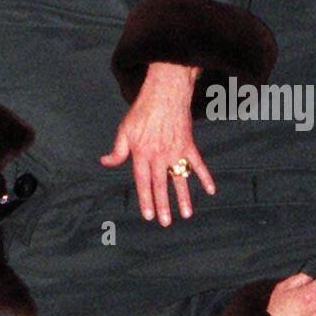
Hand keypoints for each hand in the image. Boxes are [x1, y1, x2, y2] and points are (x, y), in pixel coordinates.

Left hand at [100, 61, 215, 225]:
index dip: (145, 199)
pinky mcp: (188, 145)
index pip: (143, 181)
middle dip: (163, 205)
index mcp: (142, 153)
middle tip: (165, 223)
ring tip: (186, 214)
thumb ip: (117, 150)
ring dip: (184, 197)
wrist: (165, 93)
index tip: (148, 215)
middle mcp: (159, 155)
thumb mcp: (124, 129)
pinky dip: (205, 177)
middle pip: (161, 185)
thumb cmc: (142, 111)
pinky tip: (211, 190)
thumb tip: (105, 162)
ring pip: (179, 179)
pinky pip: (198, 164)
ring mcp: (175, 151)